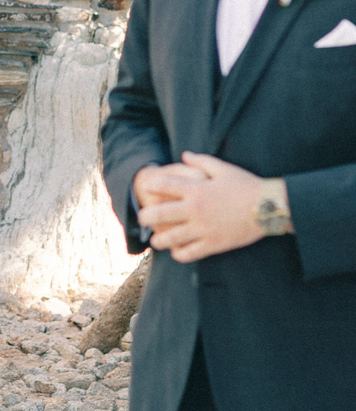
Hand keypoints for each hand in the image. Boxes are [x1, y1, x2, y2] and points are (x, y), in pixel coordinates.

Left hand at [137, 152, 263, 260]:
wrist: (269, 207)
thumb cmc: (247, 185)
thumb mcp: (224, 169)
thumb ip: (201, 161)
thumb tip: (184, 155)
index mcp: (197, 189)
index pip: (164, 185)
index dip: (151, 185)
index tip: (146, 188)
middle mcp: (196, 209)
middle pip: (160, 214)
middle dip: (146, 217)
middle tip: (142, 218)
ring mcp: (204, 228)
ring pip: (171, 237)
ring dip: (159, 240)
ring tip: (155, 240)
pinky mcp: (214, 244)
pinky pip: (190, 253)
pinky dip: (179, 254)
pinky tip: (176, 251)